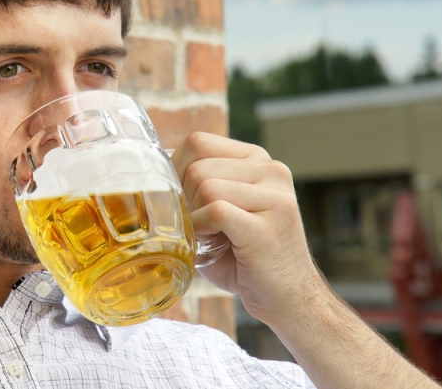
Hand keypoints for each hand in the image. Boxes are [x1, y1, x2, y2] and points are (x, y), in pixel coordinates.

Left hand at [171, 132, 324, 326]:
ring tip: (209, 237)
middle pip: (198, 165)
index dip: (176, 171)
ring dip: (194, 217)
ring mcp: (275, 196)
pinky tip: (212, 244)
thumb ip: (196, 186)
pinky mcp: (269, 224)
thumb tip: (152, 172)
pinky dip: (202, 229)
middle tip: (197, 226)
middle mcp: (271, 170)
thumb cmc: (245, 257)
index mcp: (257, 160)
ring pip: (206, 186)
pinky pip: (216, 210)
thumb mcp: (221, 210)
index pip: (199, 142)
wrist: (289, 299)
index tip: (182, 201)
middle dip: (184, 198)